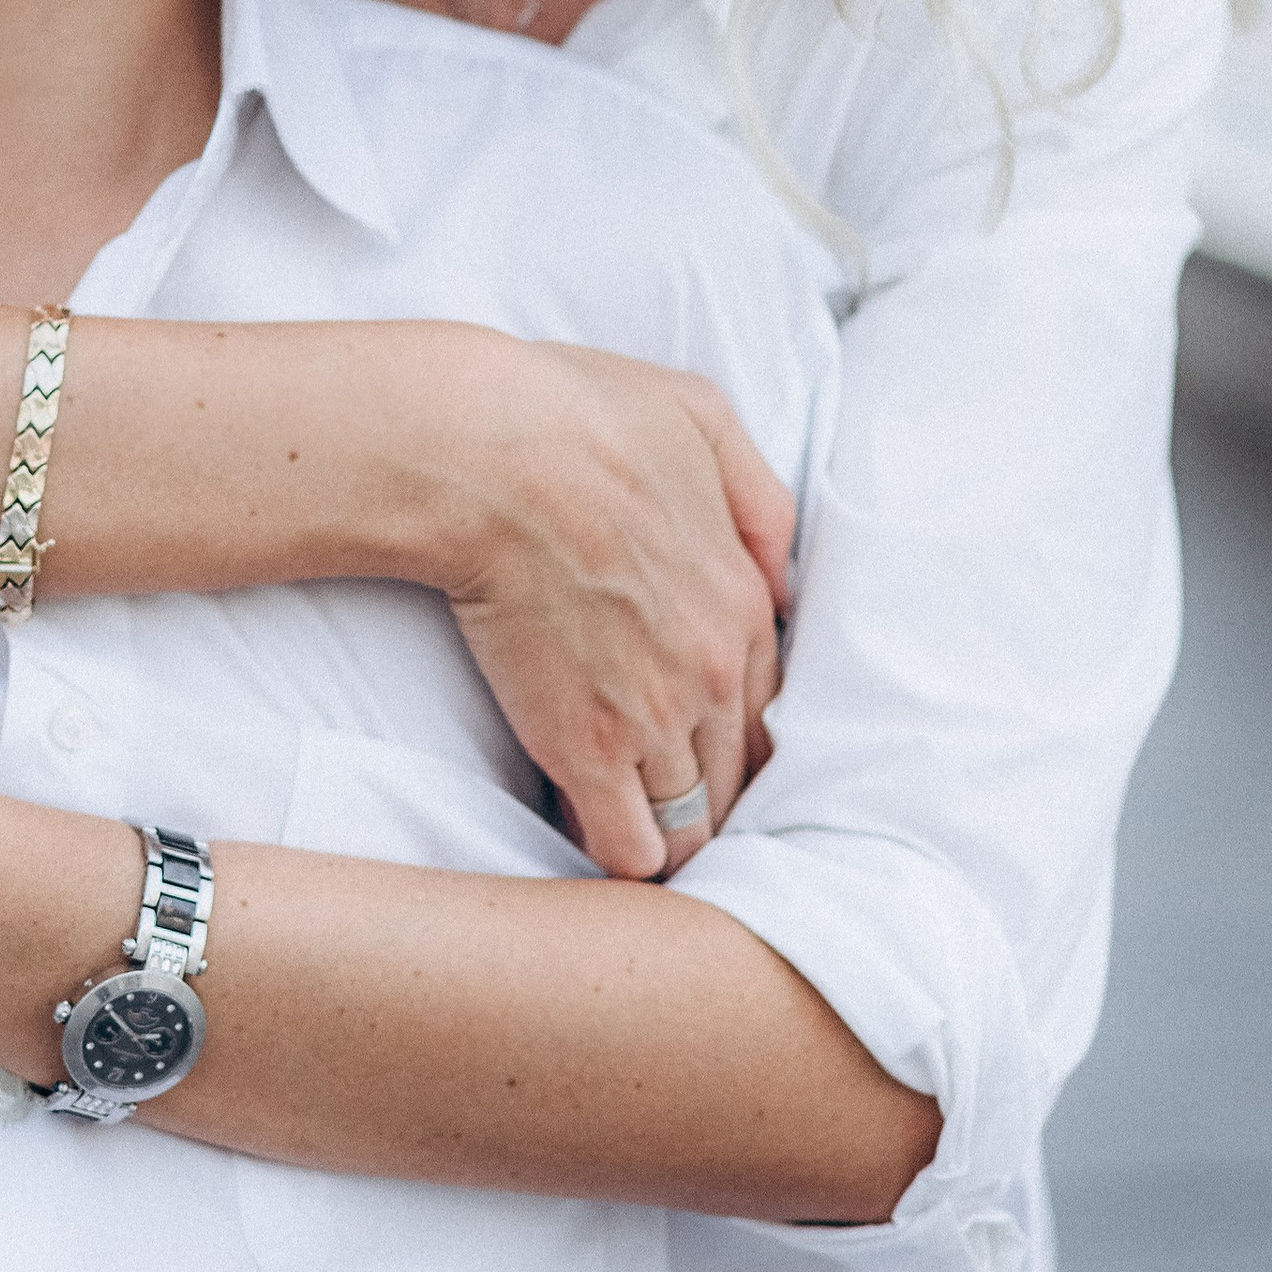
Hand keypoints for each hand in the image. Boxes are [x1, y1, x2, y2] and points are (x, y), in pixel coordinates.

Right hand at [435, 343, 792, 883]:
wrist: (488, 455)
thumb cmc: (577, 418)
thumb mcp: (699, 416)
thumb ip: (756, 493)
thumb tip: (783, 571)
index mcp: (743, 601)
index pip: (767, 709)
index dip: (734, 736)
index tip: (700, 746)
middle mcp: (714, 673)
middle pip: (737, 778)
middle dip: (712, 798)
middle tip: (672, 805)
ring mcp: (654, 719)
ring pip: (692, 824)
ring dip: (670, 836)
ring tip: (636, 834)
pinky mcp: (586, 750)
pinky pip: (628, 847)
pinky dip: (619, 855)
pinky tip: (593, 839)